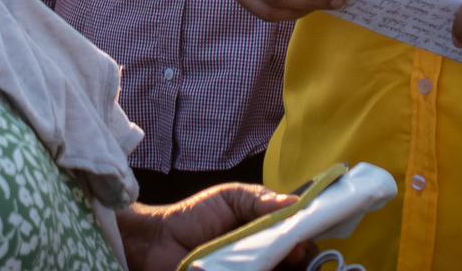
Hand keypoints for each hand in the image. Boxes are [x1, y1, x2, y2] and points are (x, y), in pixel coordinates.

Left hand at [117, 183, 299, 270]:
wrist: (158, 241)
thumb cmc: (194, 216)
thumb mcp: (229, 197)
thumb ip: (259, 199)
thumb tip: (295, 203)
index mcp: (262, 233)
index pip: (293, 239)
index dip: (302, 239)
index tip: (303, 238)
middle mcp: (259, 257)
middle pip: (290, 262)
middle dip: (296, 257)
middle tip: (292, 253)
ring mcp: (246, 270)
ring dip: (279, 267)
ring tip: (278, 261)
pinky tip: (256, 267)